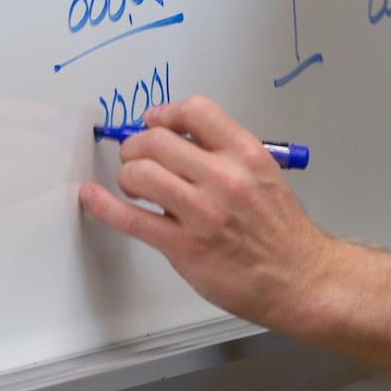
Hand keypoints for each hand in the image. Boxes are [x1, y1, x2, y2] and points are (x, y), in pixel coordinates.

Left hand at [77, 96, 336, 331]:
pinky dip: (103, 205)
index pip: (195, 110)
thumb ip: (225, 155)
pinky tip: (91, 197)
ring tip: (134, 185)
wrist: (300, 279)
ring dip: (127, 175)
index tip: (154, 122)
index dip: (164, 114)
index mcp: (246, 155)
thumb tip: (177, 139)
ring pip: (140, 173)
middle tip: (137, 158)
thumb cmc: (281, 231)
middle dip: (137, 146)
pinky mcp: (183, 247)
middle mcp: (224, 178)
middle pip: (157, 141)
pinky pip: (131, 219)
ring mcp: (202, 213)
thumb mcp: (265, 176)